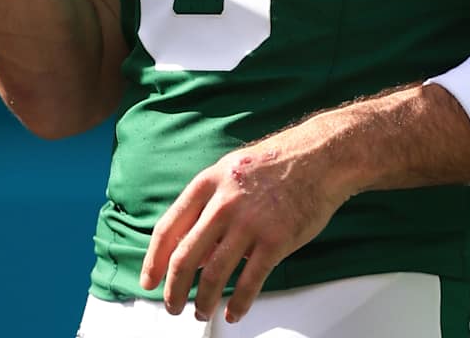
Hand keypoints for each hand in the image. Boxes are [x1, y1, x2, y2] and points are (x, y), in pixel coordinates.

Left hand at [140, 131, 352, 323]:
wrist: (320, 157)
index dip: (153, 260)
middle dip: (173, 289)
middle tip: (171, 305)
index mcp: (207, 183)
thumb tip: (195, 251)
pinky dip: (238, 303)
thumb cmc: (277, 163)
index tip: (148, 281)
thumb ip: (209, 207)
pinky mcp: (276, 240)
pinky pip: (250, 282)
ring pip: (214, 274)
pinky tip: (233, 312)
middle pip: (185, 257)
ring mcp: (250, 223)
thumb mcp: (231, 172)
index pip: (169, 228)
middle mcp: (223, 203)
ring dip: (202, 301)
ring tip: (200, 312)